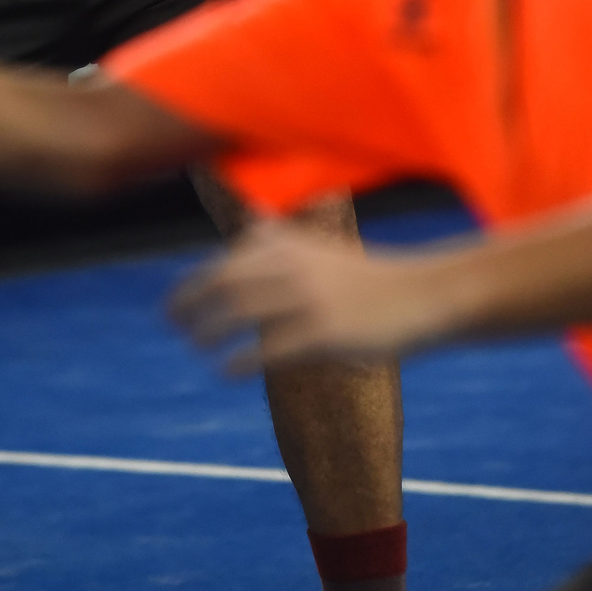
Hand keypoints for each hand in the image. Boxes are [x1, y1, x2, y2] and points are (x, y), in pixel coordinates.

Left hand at [169, 220, 446, 372]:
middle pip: (223, 283)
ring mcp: (308, 299)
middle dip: (190, 304)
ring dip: (208, 331)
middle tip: (171, 324)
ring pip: (239, 313)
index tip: (172, 303)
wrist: (419, 296)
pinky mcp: (324, 333)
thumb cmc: (365, 277)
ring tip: (195, 346)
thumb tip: (251, 218)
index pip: (224, 262)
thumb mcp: (320, 248)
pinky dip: (241, 361)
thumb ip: (282, 238)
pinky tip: (227, 371)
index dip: (191, 283)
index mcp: (291, 246)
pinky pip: (269, 349)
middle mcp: (294, 266)